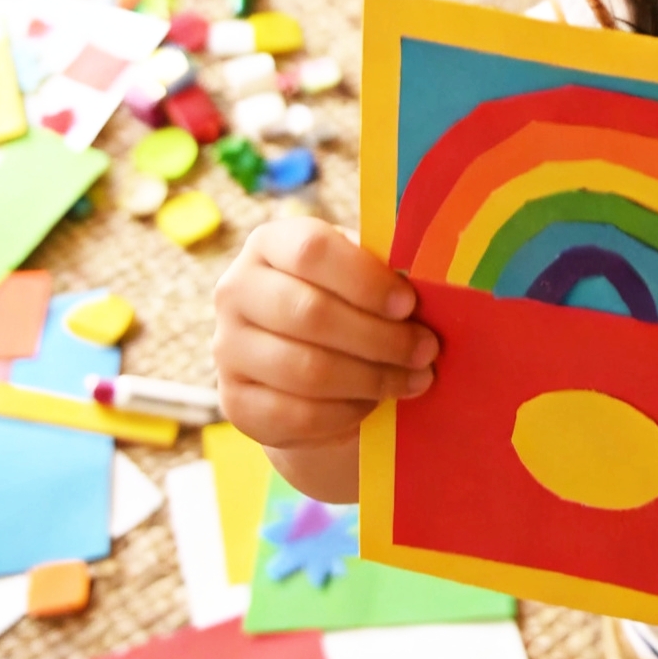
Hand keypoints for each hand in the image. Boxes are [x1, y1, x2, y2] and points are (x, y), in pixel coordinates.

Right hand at [213, 219, 436, 456]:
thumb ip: (384, 272)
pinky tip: (373, 404)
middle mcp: (236, 290)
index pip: (312, 250)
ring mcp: (227, 348)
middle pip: (310, 313)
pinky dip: (345, 412)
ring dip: (372, 378)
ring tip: (413, 379)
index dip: (366, 279)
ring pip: (306, 369)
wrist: (306, 370)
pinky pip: (297, 414)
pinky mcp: (234, 401)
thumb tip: (430, 281)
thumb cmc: (347, 306)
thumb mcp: (362, 277)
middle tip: (426, 350)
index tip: (410, 304)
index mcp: (270, 244)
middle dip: (380, 337)